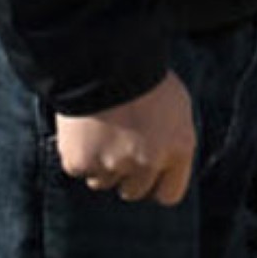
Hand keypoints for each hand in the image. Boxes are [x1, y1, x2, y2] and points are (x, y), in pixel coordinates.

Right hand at [56, 71, 195, 205]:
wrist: (105, 63)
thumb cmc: (144, 78)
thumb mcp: (175, 107)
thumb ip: (171, 140)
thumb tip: (163, 163)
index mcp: (178, 148)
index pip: (169, 194)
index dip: (157, 186)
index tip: (148, 176)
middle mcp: (148, 163)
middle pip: (134, 192)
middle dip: (126, 175)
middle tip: (118, 146)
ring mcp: (113, 165)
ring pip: (103, 183)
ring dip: (100, 165)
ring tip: (101, 132)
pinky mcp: (81, 163)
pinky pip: (78, 169)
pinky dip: (78, 154)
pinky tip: (82, 129)